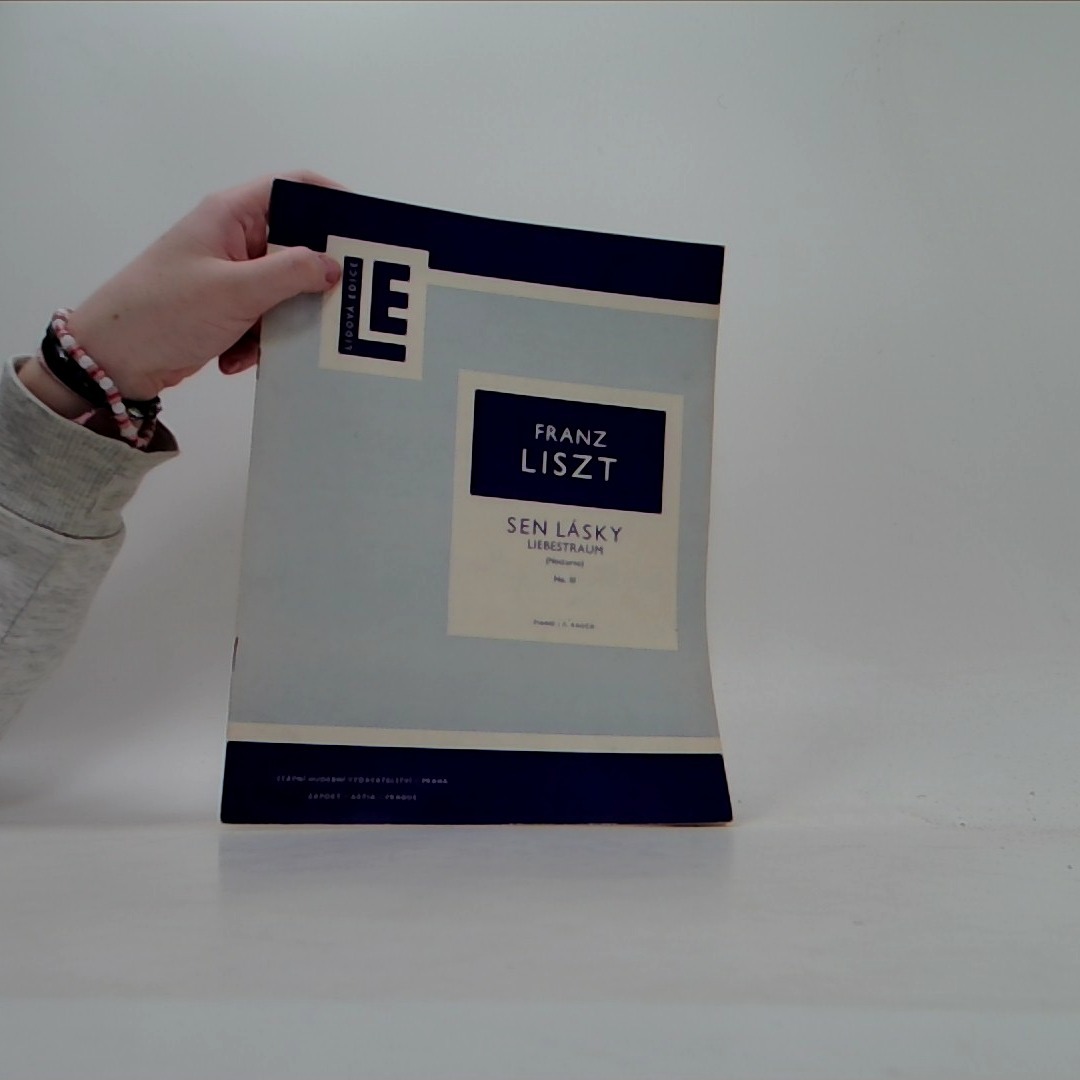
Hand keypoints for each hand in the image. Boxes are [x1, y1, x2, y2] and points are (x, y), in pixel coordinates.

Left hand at [58, 172, 342, 399]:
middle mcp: (232, 239)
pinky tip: (237, 358)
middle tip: (342, 303)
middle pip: (295, 246)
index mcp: (230, 215)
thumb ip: (290, 274)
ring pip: (283, 289)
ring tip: (269, 344)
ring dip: (283, 320)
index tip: (367, 230)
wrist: (110, 361)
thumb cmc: (164, 313)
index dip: (332, 201)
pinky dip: (259, 341)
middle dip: (313, 279)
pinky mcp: (224, 309)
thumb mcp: (235, 292)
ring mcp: (228, 276)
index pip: (293, 187)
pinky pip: (263, 318)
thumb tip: (333, 265)